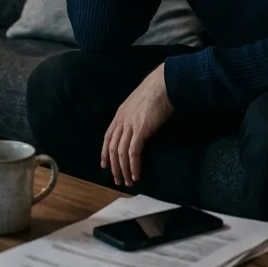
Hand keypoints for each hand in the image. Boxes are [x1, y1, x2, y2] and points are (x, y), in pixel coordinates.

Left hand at [101, 65, 172, 186]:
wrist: (162, 84)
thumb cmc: (154, 92)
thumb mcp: (137, 104)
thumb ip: (133, 116)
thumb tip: (136, 128)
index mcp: (120, 115)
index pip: (108, 137)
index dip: (105, 153)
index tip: (105, 165)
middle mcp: (121, 121)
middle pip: (112, 148)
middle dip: (114, 167)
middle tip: (118, 180)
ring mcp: (130, 125)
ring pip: (121, 153)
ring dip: (124, 170)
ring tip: (128, 181)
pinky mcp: (141, 130)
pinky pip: (133, 152)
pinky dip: (133, 165)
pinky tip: (136, 174)